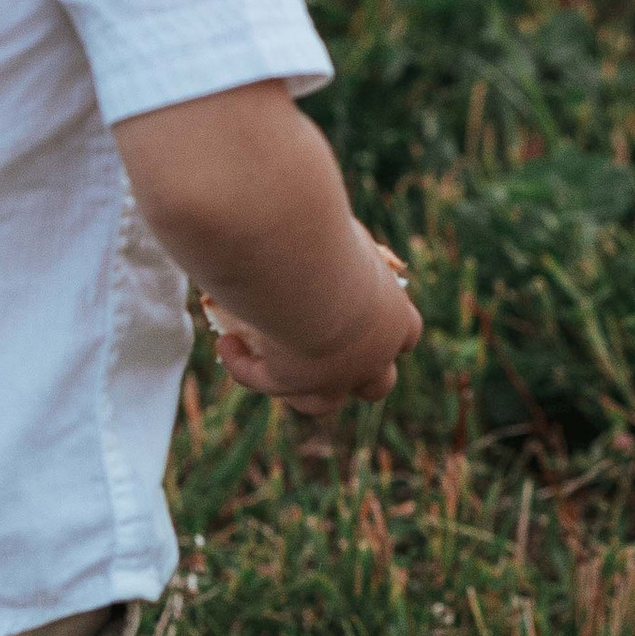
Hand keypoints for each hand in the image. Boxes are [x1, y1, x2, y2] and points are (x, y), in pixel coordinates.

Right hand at [206, 225, 420, 419]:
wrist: (307, 269)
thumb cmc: (329, 237)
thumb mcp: (343, 233)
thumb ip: (342, 246)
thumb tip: (325, 237)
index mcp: (395, 318)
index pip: (407, 336)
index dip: (386, 334)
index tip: (360, 316)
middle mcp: (372, 357)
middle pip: (376, 386)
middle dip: (355, 375)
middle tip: (324, 355)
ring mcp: (334, 378)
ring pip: (321, 403)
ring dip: (295, 387)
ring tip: (264, 358)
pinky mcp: (293, 383)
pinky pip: (263, 382)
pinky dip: (244, 366)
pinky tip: (227, 344)